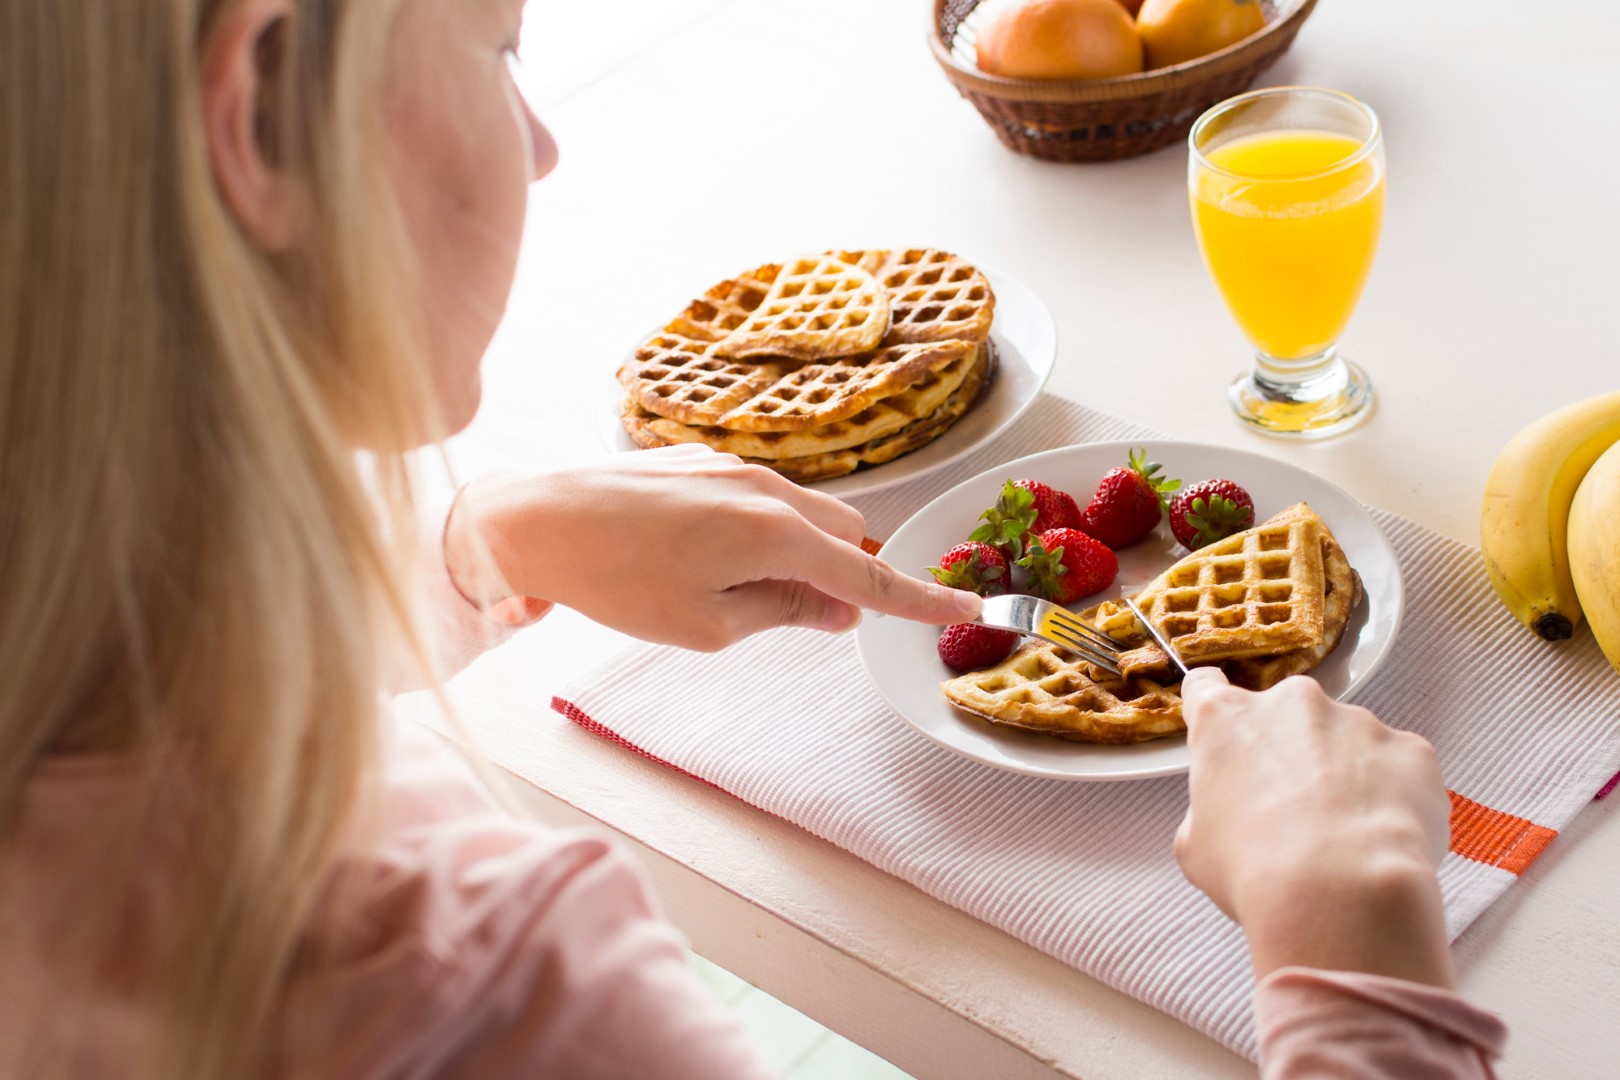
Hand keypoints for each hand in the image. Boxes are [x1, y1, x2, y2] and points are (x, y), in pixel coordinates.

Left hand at [446, 444, 981, 649]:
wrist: (534, 521)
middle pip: (842, 535)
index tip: (965, 608)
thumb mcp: (705, 624)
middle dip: (839, 576)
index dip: (917, 598)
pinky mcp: (702, 455)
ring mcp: (733, 464)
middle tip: (792, 617)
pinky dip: (759, 529)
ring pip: (802, 513)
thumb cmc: (615, 581)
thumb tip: (837, 610)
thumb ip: (785, 612)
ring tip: (722, 586)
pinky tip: (695, 553)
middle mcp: (766, 487)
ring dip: (795, 552)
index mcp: (774, 534)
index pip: (867, 575)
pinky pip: (761, 494)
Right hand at [1174, 668, 1454, 986]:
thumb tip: (1234, 814)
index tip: (1227, 734)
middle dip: (1292, 752)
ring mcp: (1356, 721)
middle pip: (1287, 715)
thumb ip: (1213, 806)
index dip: (1217, 716)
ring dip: (1346, 775)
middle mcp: (1291, 702)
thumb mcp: (1197, 844)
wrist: (1341, 894)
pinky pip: (1400, 766)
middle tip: (1293, 810)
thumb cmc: (1258, 871)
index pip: (1206, 688)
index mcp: (1226, 719)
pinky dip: (1395, 795)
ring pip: (1349, 742)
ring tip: (1345, 837)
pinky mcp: (1410, 748)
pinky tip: (1383, 838)